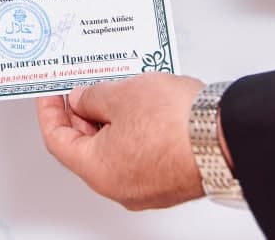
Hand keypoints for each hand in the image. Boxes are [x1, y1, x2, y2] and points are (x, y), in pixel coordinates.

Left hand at [35, 73, 206, 209]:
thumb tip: (82, 99)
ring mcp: (147, 187)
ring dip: (109, 120)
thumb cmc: (176, 123)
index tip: (49, 94)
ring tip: (114, 89)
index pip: (58, 141)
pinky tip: (139, 105)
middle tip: (82, 86)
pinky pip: (139, 154)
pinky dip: (132, 131)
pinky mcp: (169, 180)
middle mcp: (119, 187)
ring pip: (114, 151)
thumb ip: (92, 97)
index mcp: (98, 170)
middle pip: (86, 148)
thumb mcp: (121, 94)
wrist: (225, 138)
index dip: (50, 113)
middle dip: (81, 114)